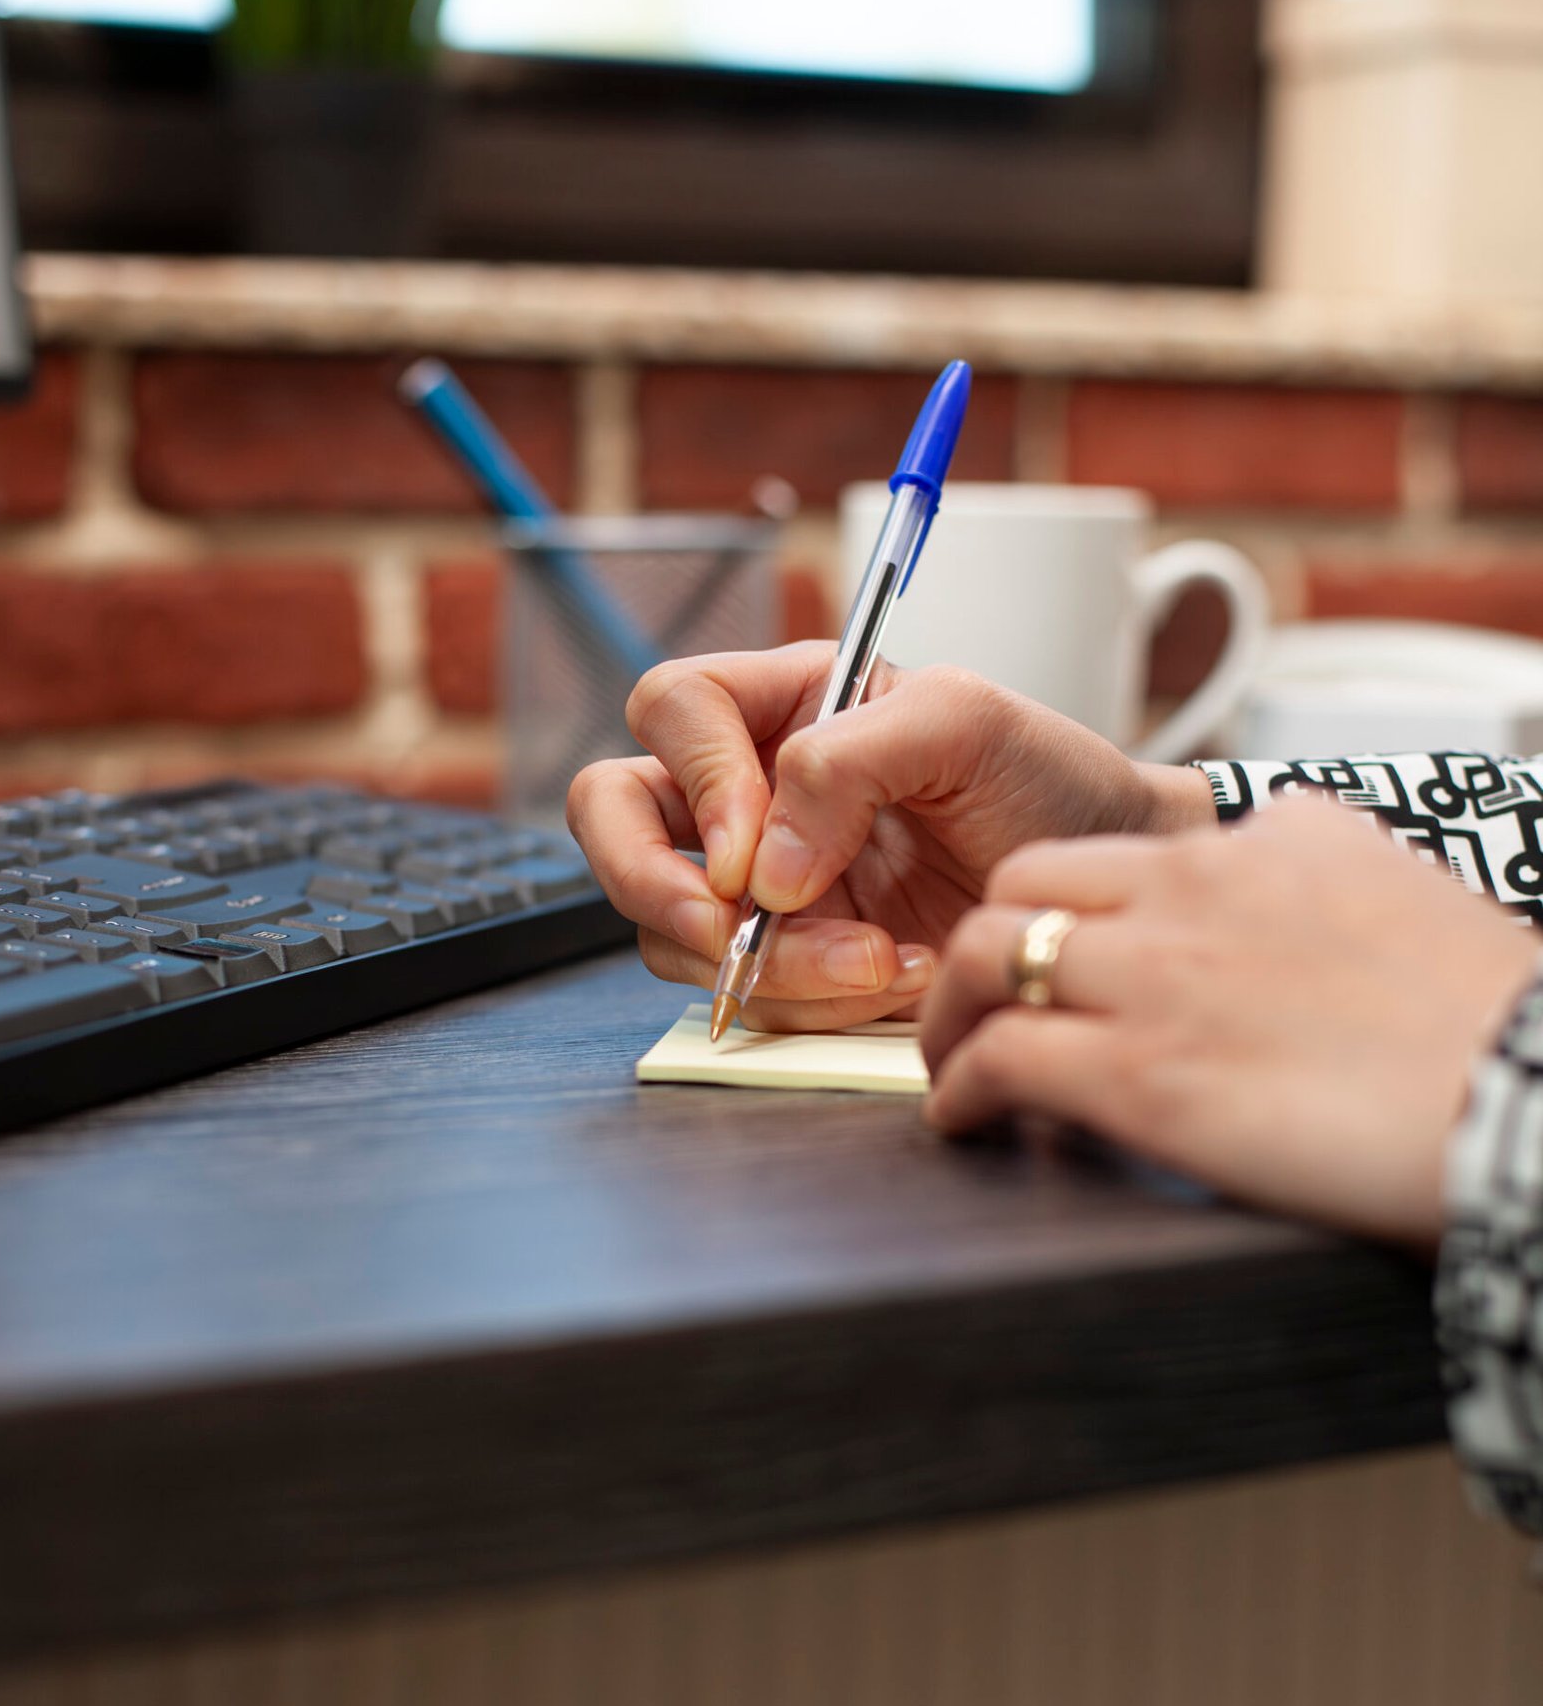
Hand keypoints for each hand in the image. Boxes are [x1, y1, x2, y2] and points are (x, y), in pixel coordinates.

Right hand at [566, 643, 1212, 1028]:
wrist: (1092, 894)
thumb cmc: (1047, 782)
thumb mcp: (966, 726)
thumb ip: (850, 760)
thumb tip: (765, 869)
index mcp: (784, 702)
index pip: (673, 711)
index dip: (698, 781)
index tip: (760, 851)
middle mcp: (750, 790)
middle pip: (613, 817)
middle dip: (653, 884)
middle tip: (729, 930)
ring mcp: (757, 885)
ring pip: (672, 928)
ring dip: (766, 963)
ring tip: (883, 962)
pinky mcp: (783, 962)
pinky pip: (738, 995)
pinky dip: (806, 1003)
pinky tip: (893, 982)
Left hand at [921, 798, 1542, 1247]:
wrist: (1530, 1093)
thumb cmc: (1493, 1024)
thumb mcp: (1408, 895)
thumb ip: (1328, 868)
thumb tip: (1293, 855)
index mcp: (1272, 841)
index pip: (1125, 850)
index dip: (1076, 907)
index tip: (1065, 954)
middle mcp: (1201, 886)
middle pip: (1027, 882)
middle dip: (991, 942)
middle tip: (982, 1001)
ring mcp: (1161, 975)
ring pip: (991, 955)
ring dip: (951, 1011)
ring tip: (953, 1060)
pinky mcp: (1140, 1073)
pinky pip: (1000, 1058)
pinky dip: (960, 1089)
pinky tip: (964, 1119)